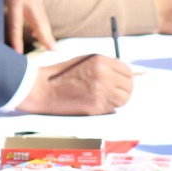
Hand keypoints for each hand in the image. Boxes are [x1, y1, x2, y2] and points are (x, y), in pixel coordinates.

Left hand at [2, 0, 56, 53]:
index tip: (18, 53)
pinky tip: (38, 23)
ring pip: (41, 15)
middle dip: (45, 37)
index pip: (15, 24)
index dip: (16, 40)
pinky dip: (40, 18)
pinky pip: (40, 7)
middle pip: (38, 22)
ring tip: (44, 42)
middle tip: (53, 50)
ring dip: (43, 29)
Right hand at [18, 54, 133, 114]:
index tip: (122, 83)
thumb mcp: (84, 62)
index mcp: (100, 61)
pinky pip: (111, 109)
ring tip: (105, 100)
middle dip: (124, 91)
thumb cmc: (61, 75)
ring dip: (117, 101)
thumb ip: (104, 66)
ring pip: (123, 100)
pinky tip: (94, 104)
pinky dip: (106, 108)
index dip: (126, 78)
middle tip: (115, 94)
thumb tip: (122, 75)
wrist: (42, 88)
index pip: (127, 71)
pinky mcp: (96, 106)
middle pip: (129, 86)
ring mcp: (101, 91)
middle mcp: (103, 74)